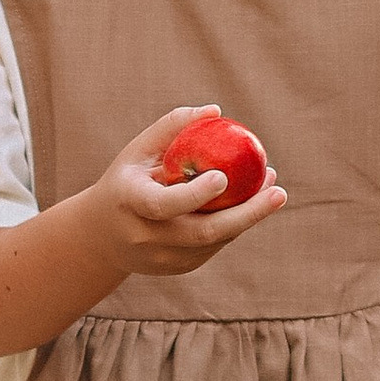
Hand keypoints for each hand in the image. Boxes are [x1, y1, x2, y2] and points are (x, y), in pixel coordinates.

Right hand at [92, 104, 285, 279]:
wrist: (101, 236)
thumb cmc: (127, 180)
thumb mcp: (139, 150)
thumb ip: (173, 127)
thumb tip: (216, 112)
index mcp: (129, 204)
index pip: (163, 205)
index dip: (194, 195)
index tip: (224, 176)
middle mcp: (144, 237)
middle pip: (202, 233)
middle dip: (246, 214)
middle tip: (277, 191)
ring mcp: (162, 259)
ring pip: (215, 241)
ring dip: (248, 216)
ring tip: (272, 189)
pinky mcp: (178, 268)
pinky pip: (214, 246)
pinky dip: (235, 225)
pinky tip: (251, 204)